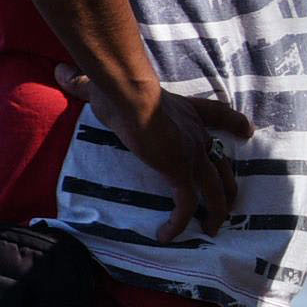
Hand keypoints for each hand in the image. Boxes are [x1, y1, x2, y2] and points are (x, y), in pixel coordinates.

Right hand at [56, 65, 251, 241]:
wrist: (131, 97)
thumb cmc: (119, 90)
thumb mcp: (104, 87)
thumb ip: (84, 83)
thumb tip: (60, 70)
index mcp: (189, 114)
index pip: (220, 116)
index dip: (235, 124)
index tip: (246, 131)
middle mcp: (198, 137)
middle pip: (224, 166)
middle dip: (228, 187)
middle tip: (227, 204)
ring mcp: (193, 156)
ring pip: (215, 192)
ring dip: (215, 214)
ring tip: (210, 230)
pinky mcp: (181, 173)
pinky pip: (186, 206)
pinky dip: (179, 223)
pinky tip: (166, 235)